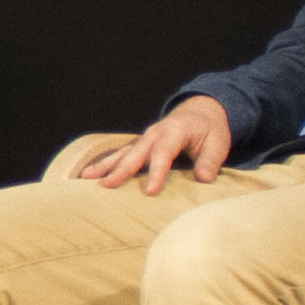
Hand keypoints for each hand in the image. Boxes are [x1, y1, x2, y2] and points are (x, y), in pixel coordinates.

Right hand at [75, 97, 232, 194]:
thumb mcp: (218, 143)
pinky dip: (105, 164)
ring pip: (123, 153)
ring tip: (86, 177)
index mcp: (175, 130)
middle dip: (122, 169)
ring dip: (105, 165)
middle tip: (108, 185)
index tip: (150, 192)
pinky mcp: (140, 146)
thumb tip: (203, 178)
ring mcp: (145, 139)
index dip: (157, 172)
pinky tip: (89, 175)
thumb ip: (210, 161)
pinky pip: (120, 155)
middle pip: (137, 153)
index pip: (164, 152)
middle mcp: (155, 133)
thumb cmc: (210, 130)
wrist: (200, 113)